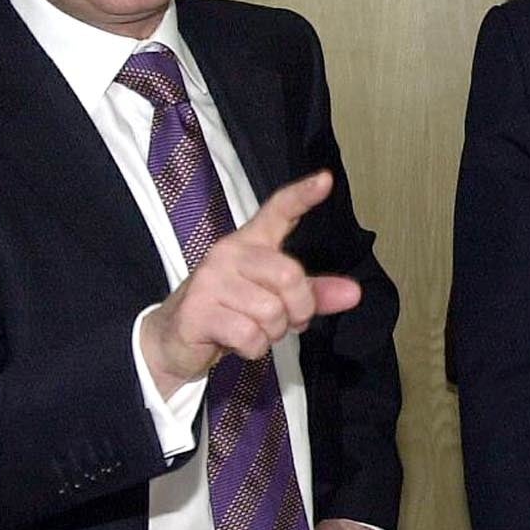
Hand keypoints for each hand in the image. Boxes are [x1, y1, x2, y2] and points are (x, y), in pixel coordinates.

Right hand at [140, 170, 360, 397]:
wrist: (176, 340)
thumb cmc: (232, 312)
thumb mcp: (275, 300)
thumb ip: (314, 294)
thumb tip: (354, 293)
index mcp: (251, 243)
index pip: (278, 210)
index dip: (303, 195)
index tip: (326, 179)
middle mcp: (230, 252)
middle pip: (290, 275)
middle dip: (299, 309)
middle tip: (287, 321)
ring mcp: (211, 279)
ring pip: (271, 311)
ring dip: (272, 333)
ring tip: (254, 330)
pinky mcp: (197, 310)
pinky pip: (249, 335)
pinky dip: (253, 349)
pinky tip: (237, 342)